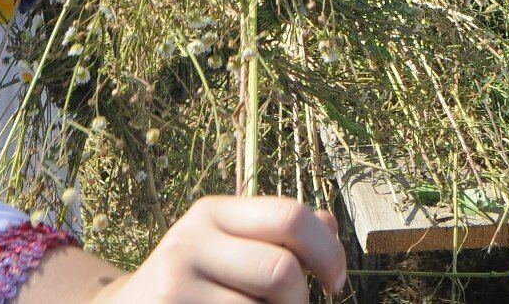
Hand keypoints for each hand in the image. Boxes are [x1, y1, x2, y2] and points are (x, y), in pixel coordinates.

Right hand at [96, 195, 346, 302]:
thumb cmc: (193, 283)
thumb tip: (329, 224)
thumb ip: (278, 236)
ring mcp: (173, 286)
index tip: (335, 282)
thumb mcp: (227, 247)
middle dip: (300, 302)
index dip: (328, 252)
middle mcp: (189, 241)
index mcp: (212, 213)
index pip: (290, 216)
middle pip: (282, 272)